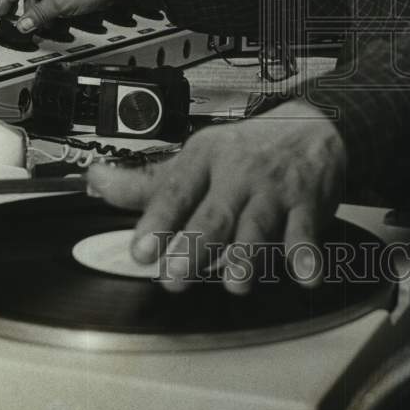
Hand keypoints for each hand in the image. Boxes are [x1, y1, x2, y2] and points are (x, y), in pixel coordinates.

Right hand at [0, 0, 111, 31]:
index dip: (4, 1)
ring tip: (37, 27)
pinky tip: (48, 22)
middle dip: (21, 8)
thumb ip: (37, 15)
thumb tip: (23, 24)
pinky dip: (47, 10)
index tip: (0, 15)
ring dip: (36, 13)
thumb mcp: (58, 3)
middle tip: (16, 22)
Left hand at [86, 100, 345, 294]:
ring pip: (258, 225)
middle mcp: (239, 174)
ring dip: (247, 255)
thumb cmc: (248, 149)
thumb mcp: (197, 157)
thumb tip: (95, 181)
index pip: (177, 189)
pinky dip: (308, 254)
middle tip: (175, 277)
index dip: (158, 220)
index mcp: (206, 158)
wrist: (315, 127)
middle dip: (195, 246)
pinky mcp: (307, 207)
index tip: (140, 249)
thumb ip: (148, 181)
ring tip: (235, 282)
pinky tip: (305, 274)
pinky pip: (307, 232)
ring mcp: (274, 192)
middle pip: (214, 214)